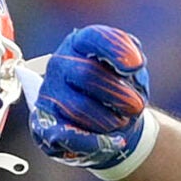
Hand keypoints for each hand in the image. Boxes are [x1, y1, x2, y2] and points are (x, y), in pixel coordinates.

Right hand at [28, 25, 150, 171]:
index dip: (115, 50)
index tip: (136, 65)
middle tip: (135, 106)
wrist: (111, 125)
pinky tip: (115, 141)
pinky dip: (97, 142)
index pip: (93, 38)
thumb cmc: (120, 92)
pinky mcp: (43, 124)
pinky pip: (67, 135)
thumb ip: (133, 60)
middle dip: (119, 95)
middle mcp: (60, 65)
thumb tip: (133, 61)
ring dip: (110, 120)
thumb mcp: (132, 73)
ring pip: (79, 108)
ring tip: (119, 122)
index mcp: (80, 45)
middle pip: (87, 75)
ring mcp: (49, 94)